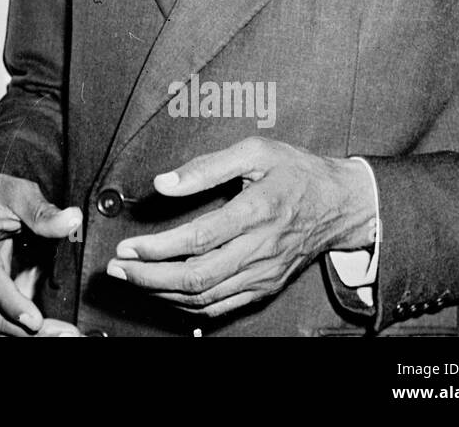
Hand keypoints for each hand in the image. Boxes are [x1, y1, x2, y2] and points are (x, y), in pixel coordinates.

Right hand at [0, 169, 83, 334]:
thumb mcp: (18, 192)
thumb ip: (42, 211)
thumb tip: (71, 219)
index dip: (9, 301)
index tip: (33, 319)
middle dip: (21, 329)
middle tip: (61, 334)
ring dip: (21, 333)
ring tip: (58, 334)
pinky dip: (15, 328)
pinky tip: (43, 330)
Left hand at [108, 137, 374, 318]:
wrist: (342, 205)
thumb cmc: (296, 172)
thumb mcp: (255, 151)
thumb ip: (206, 167)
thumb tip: (164, 183)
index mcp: (256, 212)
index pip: (197, 239)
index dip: (157, 248)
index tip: (127, 247)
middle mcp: (259, 250)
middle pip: (197, 276)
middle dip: (149, 277)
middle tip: (117, 269)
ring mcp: (263, 274)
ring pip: (206, 297)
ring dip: (162, 293)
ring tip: (132, 279)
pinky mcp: (265, 287)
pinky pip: (221, 306)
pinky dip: (188, 306)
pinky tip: (165, 293)